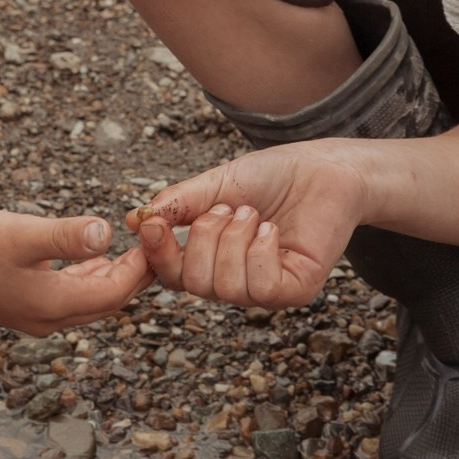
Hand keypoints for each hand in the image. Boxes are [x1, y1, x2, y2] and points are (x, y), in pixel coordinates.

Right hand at [0, 210, 152, 335]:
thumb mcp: (22, 234)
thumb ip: (65, 235)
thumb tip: (106, 233)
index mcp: (53, 305)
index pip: (114, 293)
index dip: (138, 267)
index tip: (154, 238)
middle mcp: (48, 320)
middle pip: (107, 302)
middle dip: (132, 275)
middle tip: (152, 244)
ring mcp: (34, 317)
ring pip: (89, 301)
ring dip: (111, 277)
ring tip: (131, 249)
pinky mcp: (22, 307)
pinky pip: (70, 297)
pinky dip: (87, 278)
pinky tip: (91, 257)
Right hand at [128, 140, 369, 308]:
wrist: (322, 168)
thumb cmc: (272, 177)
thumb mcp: (215, 185)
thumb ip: (178, 204)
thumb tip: (136, 220)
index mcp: (211, 259)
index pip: (171, 275)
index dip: (157, 256)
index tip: (152, 226)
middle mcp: (234, 281)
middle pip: (193, 283)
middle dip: (204, 236)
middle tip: (230, 208)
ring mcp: (264, 290)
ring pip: (225, 287)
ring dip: (234, 239)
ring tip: (253, 214)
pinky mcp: (295, 290)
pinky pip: (261, 287)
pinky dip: (259, 251)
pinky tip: (271, 230)